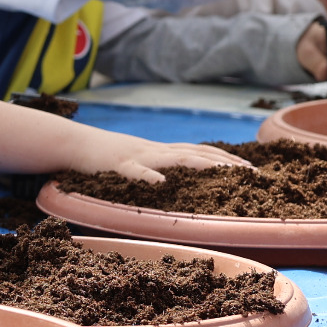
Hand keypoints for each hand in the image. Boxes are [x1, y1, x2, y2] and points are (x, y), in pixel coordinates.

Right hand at [69, 133, 245, 182]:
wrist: (75, 143)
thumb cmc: (106, 156)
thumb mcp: (138, 159)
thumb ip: (158, 166)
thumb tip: (177, 182)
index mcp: (161, 151)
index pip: (201, 151)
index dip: (226, 159)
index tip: (250, 169)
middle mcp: (156, 150)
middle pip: (197, 153)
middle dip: (226, 162)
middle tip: (251, 173)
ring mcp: (138, 156)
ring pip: (175, 158)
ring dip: (201, 165)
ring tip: (223, 173)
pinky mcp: (118, 164)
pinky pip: (135, 171)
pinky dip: (148, 176)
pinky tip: (161, 183)